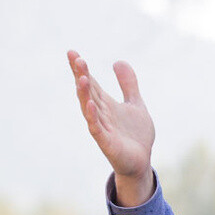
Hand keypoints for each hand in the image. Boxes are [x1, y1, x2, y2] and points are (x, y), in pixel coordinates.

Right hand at [68, 51, 155, 206]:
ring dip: (84, 93)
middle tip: (76, 58)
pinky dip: (93, 116)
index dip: (82, 68)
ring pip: (89, 107)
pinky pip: (96, 128)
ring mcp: (102, 127)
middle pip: (87, 91)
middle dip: (81, 75)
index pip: (91, 82)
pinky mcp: (106, 142)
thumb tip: (118, 61)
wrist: (142, 162)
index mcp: (105, 103)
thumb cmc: (136, 136)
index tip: (72, 52)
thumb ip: (128, 85)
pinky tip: (91, 104)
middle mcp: (100, 113)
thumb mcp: (136, 105)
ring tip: (81, 77)